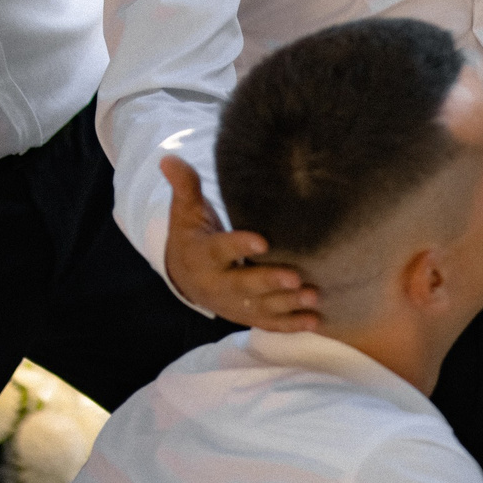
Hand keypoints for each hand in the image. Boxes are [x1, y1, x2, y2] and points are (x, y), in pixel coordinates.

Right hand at [160, 155, 319, 330]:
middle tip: (295, 277)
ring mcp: (233, 303)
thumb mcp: (185, 212)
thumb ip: (185, 186)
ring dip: (287, 304)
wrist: (185, 277)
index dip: (239, 246)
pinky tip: (314, 320)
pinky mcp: (247, 315)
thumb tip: (168, 158)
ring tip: (312, 295)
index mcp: (202, 256)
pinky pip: (268, 323)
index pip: (221, 250)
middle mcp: (217, 284)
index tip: (262, 241)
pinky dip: (290, 324)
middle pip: (243, 285)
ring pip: (260, 307)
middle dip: (268, 282)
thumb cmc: (193, 236)